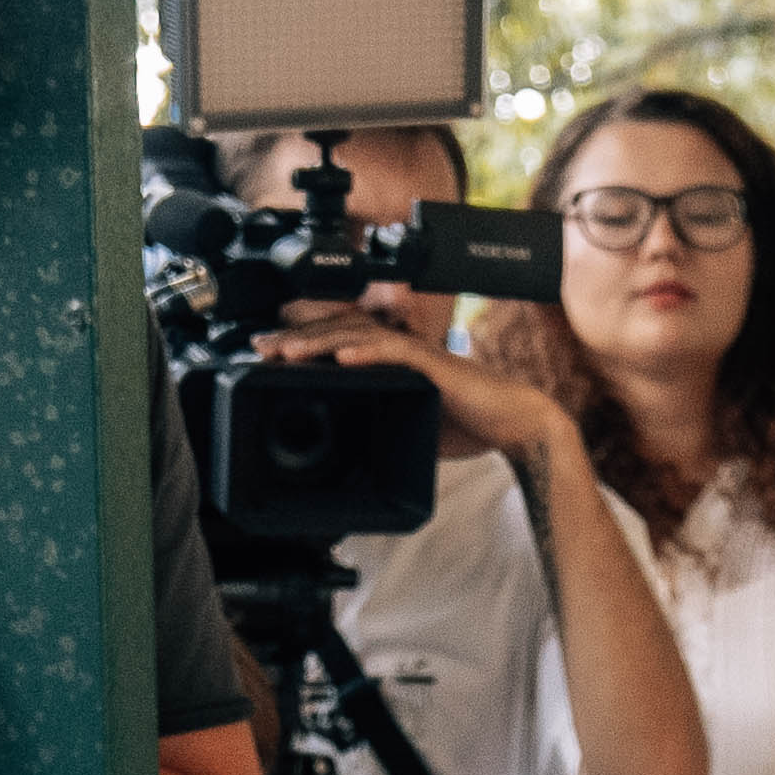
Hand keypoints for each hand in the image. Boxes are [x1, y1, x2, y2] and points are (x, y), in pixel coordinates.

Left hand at [259, 307, 562, 460]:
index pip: (340, 341)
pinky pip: (396, 352)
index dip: (304, 342)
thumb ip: (378, 422)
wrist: (513, 423)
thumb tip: (346, 444)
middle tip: (261, 346)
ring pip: (359, 335)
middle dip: (297, 337)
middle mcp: (399, 348)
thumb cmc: (468, 424)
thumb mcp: (409, 424)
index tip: (268, 352)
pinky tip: (342, 357)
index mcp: (391, 359)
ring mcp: (416, 352)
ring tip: (288, 351)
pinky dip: (367, 353)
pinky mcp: (434, 364)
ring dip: (320, 341)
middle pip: (340, 330)